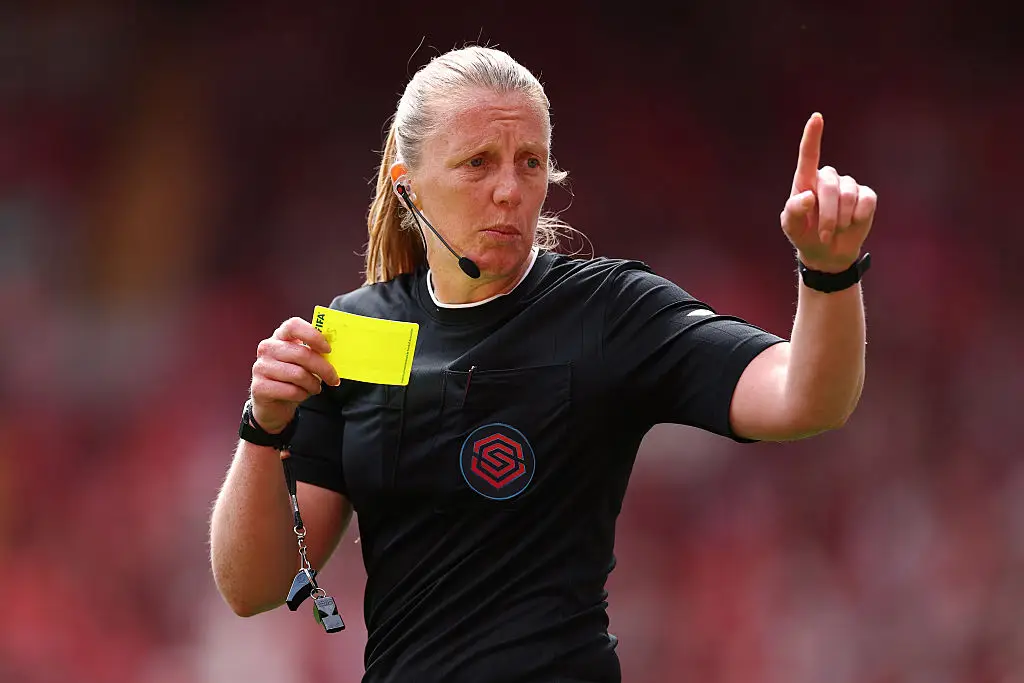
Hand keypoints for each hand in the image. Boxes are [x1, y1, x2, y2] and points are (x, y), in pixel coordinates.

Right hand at [250, 317, 340, 432]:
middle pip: (302, 354)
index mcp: (280, 337)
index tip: (328, 349)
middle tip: (334, 379)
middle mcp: (267, 348)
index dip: (313, 335)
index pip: (293, 325)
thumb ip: (315, 352)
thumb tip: (337, 352)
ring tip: (315, 388)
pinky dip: (302, 395)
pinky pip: (291, 391)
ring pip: (298, 374)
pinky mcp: (259, 387)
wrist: (273, 404)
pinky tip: (302, 394)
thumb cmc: (292, 378)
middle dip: (324, 368)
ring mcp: (260, 367)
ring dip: (313, 384)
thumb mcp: (304, 362)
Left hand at [780, 113, 877, 272]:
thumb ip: (793, 212)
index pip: (808, 155)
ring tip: (834, 231)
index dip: (812, 136)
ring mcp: (849, 185)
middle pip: (830, 186)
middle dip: (827, 215)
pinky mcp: (866, 195)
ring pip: (848, 196)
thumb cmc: (804, 234)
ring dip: (840, 220)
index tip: (816, 117)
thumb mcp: (791, 228)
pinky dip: (858, 218)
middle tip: (823, 234)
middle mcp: (828, 178)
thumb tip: (808, 196)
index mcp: (806, 181)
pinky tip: (852, 224)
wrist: (827, 251)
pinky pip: (866, 202)